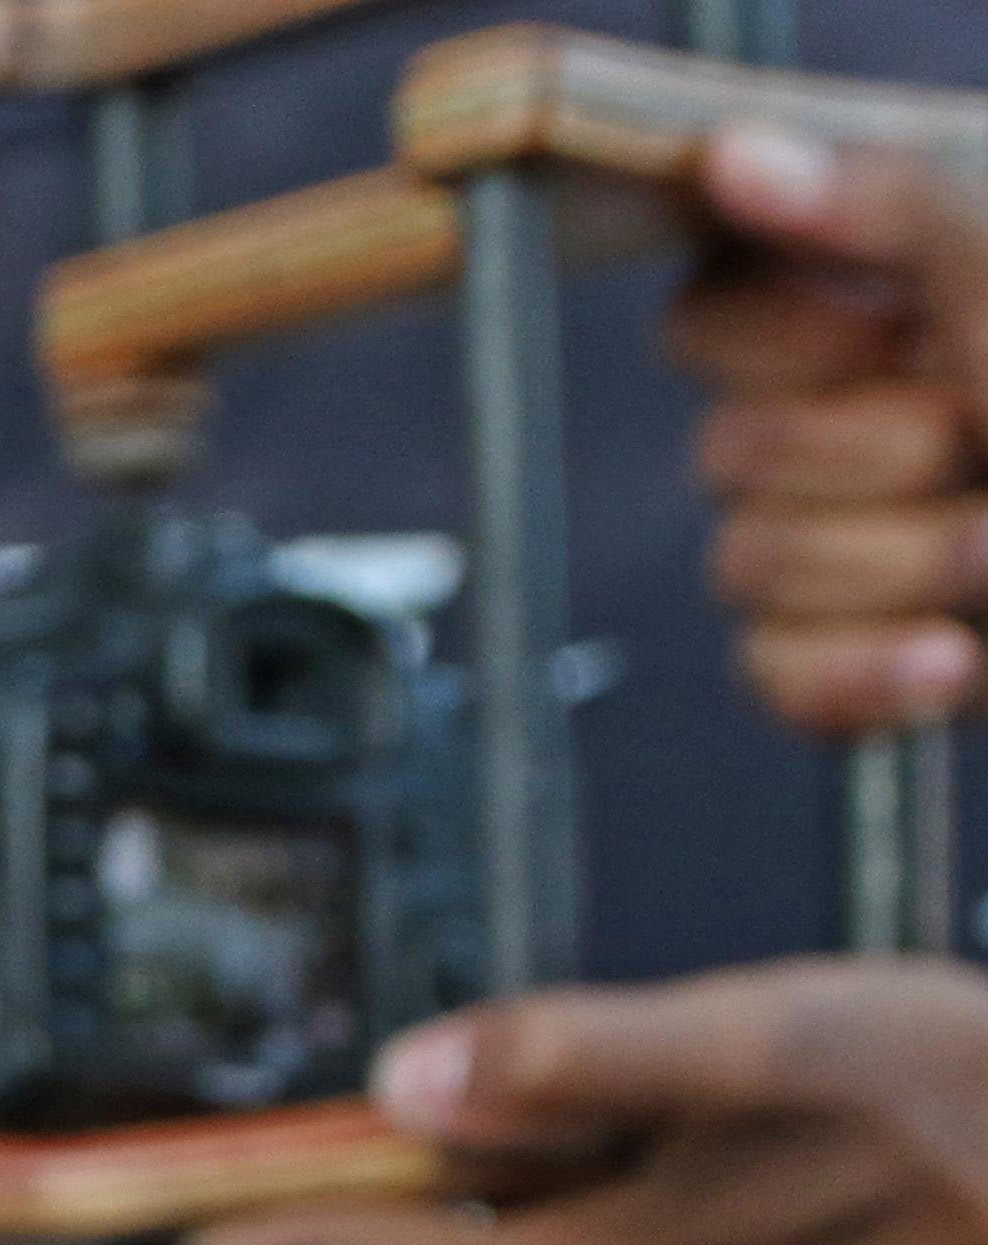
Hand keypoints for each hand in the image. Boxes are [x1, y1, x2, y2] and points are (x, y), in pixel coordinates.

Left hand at [187, 958, 987, 1244]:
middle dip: (494, 1168)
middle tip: (626, 1085)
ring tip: (758, 1132)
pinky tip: (798, 1190)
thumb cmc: (976, 1135)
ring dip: (608, 1200)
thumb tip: (398, 1085)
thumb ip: (555, 1060)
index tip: (176, 1216)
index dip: (257, 1208)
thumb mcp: (753, 1044)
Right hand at [673, 126, 987, 733]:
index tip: (892, 333)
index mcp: (880, 317)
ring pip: (751, 563)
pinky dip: (863, 674)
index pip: (710, 318)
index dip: (776, 341)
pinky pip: (771, 672)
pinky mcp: (846, 661)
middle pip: (727, 449)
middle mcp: (845, 424)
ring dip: (907, 562)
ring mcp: (839, 549)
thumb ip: (891, 212)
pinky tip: (951, 658)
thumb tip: (735, 153)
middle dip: (881, 458)